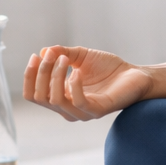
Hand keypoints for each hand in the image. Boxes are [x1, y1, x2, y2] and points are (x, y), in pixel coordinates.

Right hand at [24, 45, 153, 121]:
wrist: (135, 74)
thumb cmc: (108, 68)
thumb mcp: (81, 56)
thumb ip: (62, 53)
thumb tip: (43, 52)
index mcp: (61, 99)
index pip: (34, 95)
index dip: (30, 76)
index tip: (36, 55)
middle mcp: (68, 110)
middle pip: (41, 97)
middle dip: (41, 73)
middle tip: (51, 55)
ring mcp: (82, 113)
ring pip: (56, 100)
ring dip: (55, 76)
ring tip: (64, 59)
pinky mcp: (97, 111)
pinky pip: (78, 102)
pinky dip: (73, 85)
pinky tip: (77, 72)